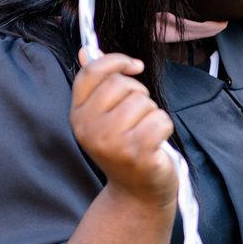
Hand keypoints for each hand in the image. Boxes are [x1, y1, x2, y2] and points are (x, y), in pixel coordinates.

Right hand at [70, 49, 176, 206]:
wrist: (136, 193)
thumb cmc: (126, 150)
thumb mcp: (106, 117)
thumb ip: (98, 85)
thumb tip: (86, 50)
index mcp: (78, 115)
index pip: (91, 72)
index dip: (116, 61)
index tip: (135, 66)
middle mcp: (89, 128)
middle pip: (122, 85)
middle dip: (139, 95)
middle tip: (139, 117)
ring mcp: (111, 141)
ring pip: (144, 102)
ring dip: (153, 114)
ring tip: (145, 134)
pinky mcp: (136, 152)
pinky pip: (161, 119)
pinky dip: (165, 128)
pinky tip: (156, 143)